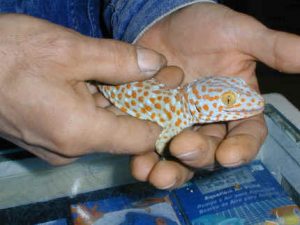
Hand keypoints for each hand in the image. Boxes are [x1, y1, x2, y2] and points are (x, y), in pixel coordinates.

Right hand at [0, 14, 170, 164]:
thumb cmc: (9, 54)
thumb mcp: (70, 50)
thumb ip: (119, 60)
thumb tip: (156, 64)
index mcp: (80, 133)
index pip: (140, 137)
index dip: (161, 114)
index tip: (171, 91)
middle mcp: (72, 149)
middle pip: (123, 129)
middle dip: (142, 101)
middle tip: (159, 73)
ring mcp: (59, 145)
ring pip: (104, 124)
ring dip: (120, 99)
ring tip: (136, 72)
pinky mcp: (50, 135)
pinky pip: (86, 122)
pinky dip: (98, 102)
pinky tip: (102, 81)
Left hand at [132, 3, 299, 188]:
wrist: (166, 21)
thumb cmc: (206, 27)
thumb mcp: (240, 34)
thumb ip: (272, 48)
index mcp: (235, 107)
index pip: (246, 135)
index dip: (241, 148)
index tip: (230, 155)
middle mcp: (209, 121)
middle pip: (209, 150)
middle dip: (198, 155)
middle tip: (182, 148)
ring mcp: (179, 124)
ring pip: (179, 156)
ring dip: (170, 170)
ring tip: (155, 174)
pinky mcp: (153, 122)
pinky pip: (150, 145)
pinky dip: (144, 157)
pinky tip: (137, 163)